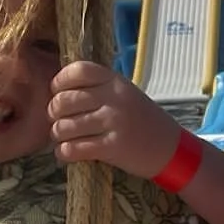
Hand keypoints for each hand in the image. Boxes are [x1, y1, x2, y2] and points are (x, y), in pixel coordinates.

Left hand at [48, 61, 181, 178]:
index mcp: (116, 82)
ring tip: (66, 139)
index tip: (58, 92)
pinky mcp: (112, 148)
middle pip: (64, 100)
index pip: (78, 70)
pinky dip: (64, 153)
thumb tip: (57, 92)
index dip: (60, 81)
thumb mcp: (125, 95)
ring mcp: (113, 123)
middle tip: (59, 120)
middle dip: (53, 113)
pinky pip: (72, 149)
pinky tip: (69, 153)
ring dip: (58, 135)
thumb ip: (98, 89)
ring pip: (64, 127)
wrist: (171, 150)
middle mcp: (114, 99)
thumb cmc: (144, 121)